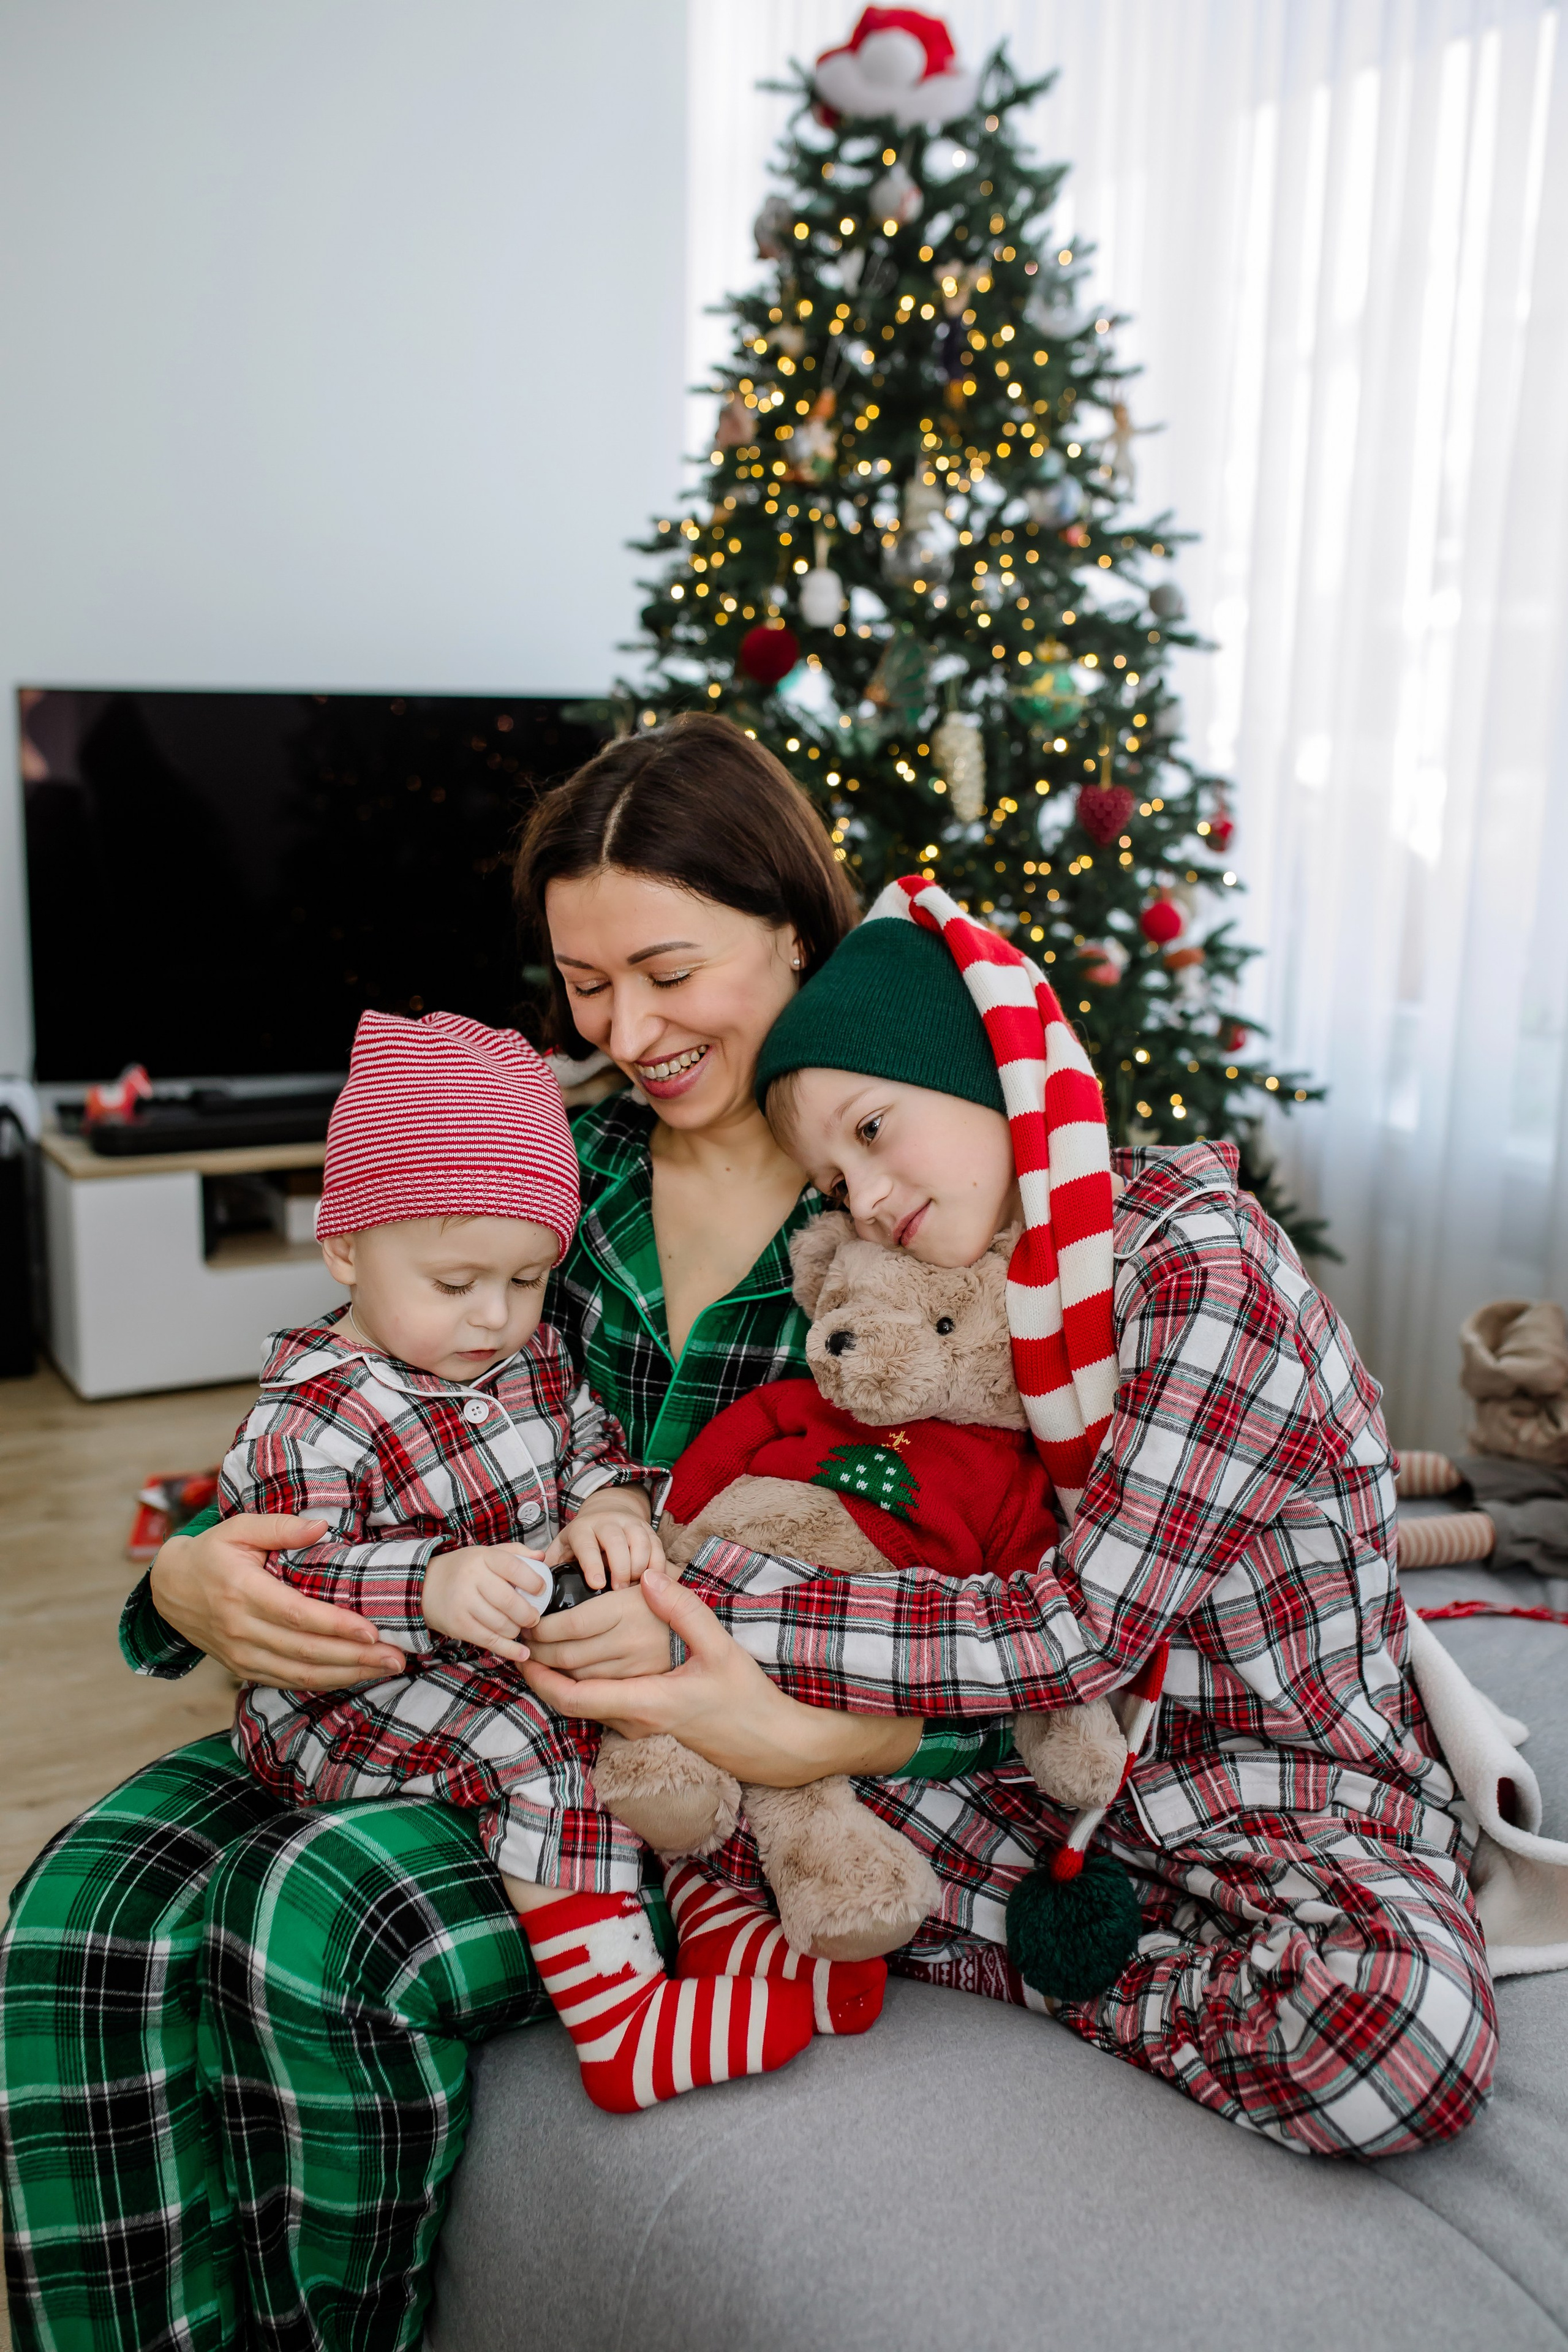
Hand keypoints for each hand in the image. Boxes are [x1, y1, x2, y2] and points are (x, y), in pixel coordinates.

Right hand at [149, 1515, 408, 1688]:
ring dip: (347, 1675)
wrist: (169, 1590)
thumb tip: (321, 1527)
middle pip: (305, 1652)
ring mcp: (241, 1655)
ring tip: (387, 1669)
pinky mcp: (243, 1669)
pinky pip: (287, 1682)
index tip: (373, 1631)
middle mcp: (241, 1630)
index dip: (336, 1625)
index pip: (296, 1615)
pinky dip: (324, 1683)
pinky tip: (355, 1675)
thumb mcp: (237, 1528)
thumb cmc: (212, 1553)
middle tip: (397, 1657)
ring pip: (299, 1674)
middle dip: (355, 1657)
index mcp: (241, 1592)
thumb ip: (278, 1526)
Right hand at [422, 1545, 551, 1663]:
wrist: (423, 1586)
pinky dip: (509, 1649)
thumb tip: (542, 1557)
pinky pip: (489, 1641)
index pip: (513, 1567)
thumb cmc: (463, 1569)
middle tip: (534, 1617)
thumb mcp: (485, 1553)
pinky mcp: (458, 1625)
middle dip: (528, 1614)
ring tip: (518, 1626)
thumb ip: (515, 1553)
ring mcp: (463, 1603)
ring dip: (517, 1629)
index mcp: (482, 1557)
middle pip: (509, 1601)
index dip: (533, 1581)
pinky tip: (523, 1653)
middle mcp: (471, 1579)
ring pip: (501, 1623)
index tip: (542, 1590)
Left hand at [523, 1567, 921, 1785]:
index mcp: (647, 1702)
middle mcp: (636, 1721)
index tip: (523, 1650)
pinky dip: (584, 1686)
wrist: (773, 1746)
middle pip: (571, 1702)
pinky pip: (604, 1709)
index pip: (575, 1696)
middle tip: (526, 1637)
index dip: (541, 1676)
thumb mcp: (720, 1649)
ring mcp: (641, 1729)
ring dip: (562, 1679)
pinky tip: (585, 1660)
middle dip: (543, 1672)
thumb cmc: (749, 1699)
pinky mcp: (649, 1729)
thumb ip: (683, 1611)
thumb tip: (648, 1577)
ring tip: (547, 1643)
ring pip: (586, 1706)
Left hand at [546, 1492, 663, 1590]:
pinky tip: (651, 1584)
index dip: (592, 1563)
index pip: (586, 1543)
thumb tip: (537, 1587)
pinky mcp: (649, 1531)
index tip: (596, 1584)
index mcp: (582, 1528)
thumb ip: (551, 1565)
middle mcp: (608, 1522)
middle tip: (618, 1590)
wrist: (607, 1514)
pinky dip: (656, 1566)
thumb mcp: (563, 1548)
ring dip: (639, 1567)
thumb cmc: (581, 1542)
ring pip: (640, 1542)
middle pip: (616, 1541)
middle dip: (619, 1567)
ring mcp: (631, 1525)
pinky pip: (657, 1547)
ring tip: (634, 1589)